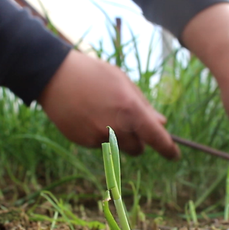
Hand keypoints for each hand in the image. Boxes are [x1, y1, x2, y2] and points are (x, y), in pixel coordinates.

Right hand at [38, 50, 179, 158]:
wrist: (54, 76)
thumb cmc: (93, 74)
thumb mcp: (122, 82)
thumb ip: (144, 105)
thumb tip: (162, 123)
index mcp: (130, 109)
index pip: (157, 138)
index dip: (169, 150)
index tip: (174, 155)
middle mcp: (116, 127)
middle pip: (138, 149)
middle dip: (138, 141)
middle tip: (129, 124)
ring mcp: (98, 137)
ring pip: (118, 148)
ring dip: (118, 138)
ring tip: (103, 113)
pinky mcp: (82, 141)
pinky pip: (99, 145)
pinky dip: (99, 135)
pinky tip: (87, 115)